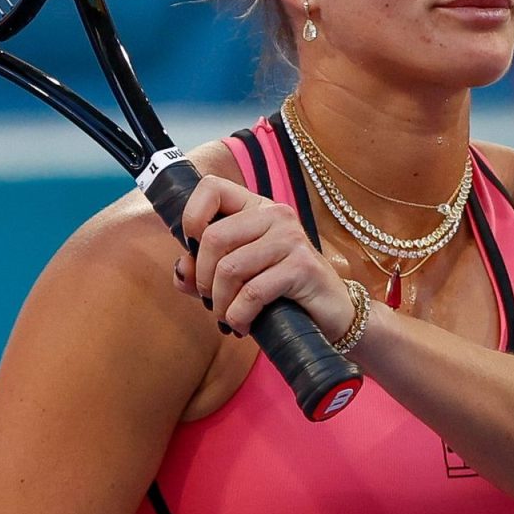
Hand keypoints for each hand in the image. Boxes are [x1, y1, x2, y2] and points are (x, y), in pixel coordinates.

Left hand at [175, 174, 354, 341]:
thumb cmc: (281, 293)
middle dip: (204, 278)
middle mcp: (275, 214)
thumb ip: (204, 271)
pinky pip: (252, 292)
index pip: (211, 189)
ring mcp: (291, 238)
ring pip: (230, 268)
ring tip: (229, 318)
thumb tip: (183, 270)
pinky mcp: (302, 266)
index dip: (191, 218)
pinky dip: (239, 315)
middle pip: (214, 237)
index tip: (194, 251)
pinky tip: (244, 324)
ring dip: (220, 303)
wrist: (331, 314)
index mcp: (256, 208)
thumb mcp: (238, 278)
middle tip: (212, 302)